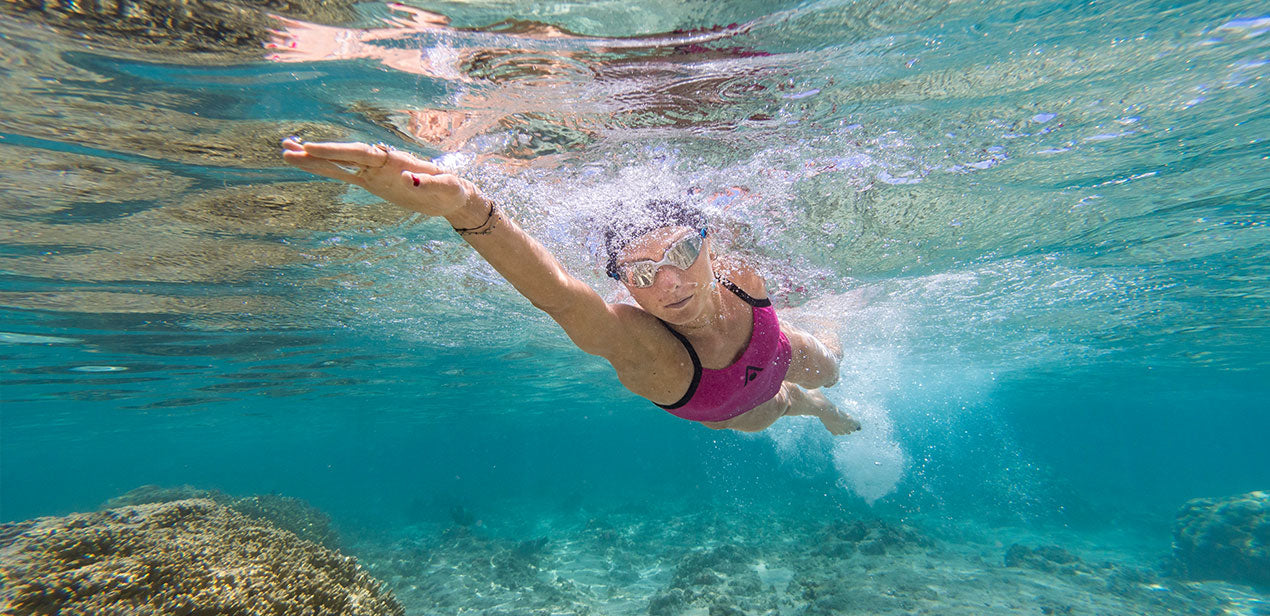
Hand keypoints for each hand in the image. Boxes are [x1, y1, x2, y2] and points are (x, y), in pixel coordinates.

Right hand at [281, 139, 474, 217]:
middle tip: (287, 146)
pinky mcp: (371, 182)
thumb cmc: (451, 189)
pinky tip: (307, 164)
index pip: (360, 154)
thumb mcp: (447, 187)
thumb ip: (429, 182)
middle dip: (316, 151)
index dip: (336, 151)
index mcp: (394, 160)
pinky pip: (344, 174)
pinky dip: (325, 169)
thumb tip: (409, 179)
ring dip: (313, 158)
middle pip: (343, 154)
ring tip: (285, 150)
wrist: (451, 195)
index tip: (312, 148)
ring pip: (338, 163)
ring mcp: (373, 171)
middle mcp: (380, 162)